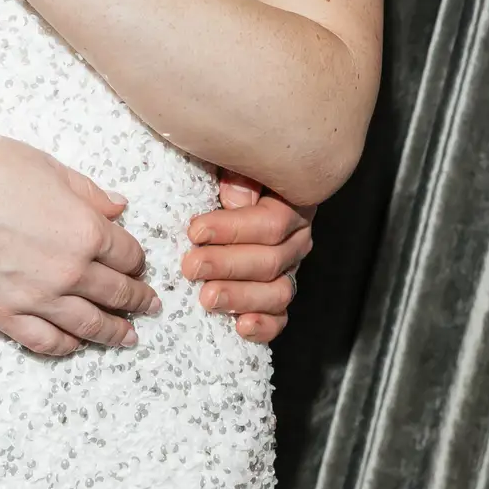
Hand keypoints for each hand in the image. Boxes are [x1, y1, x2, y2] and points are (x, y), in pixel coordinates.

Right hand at [0, 123, 159, 356]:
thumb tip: (119, 209)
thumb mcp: (50, 168)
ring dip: (115, 332)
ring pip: (89, 325)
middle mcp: (70, 270)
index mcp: (86, 230)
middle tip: (149, 306)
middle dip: (137, 299)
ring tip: (128, 336)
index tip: (139, 264)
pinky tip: (77, 344)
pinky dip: (67, 346)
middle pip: (116, 292)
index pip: (127, 253)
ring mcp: (37, 298)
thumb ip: (89, 194)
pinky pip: (46, 341)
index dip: (137, 259)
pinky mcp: (5, 314)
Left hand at [182, 174, 314, 342]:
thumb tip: (234, 199)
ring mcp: (289, 270)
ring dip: (241, 297)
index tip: (195, 231)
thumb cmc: (227, 175)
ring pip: (278, 292)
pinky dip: (263, 325)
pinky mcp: (276, 297)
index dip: (233, 229)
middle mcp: (296, 239)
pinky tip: (240, 326)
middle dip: (227, 265)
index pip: (271, 222)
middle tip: (191, 267)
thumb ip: (237, 174)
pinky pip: (279, 316)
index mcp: (291, 203)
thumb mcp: (231, 162)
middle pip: (271, 260)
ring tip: (207, 298)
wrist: (234, 195)